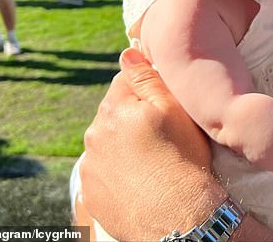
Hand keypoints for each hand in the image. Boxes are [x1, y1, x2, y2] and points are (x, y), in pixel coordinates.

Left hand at [80, 48, 223, 239]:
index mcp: (113, 109)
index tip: (163, 107)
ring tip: (152, 160)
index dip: (146, 90)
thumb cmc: (183, 158)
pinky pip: (103, 171)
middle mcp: (93, 135)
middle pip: (114, 112)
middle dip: (132, 117)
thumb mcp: (173, 108)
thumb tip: (127, 53)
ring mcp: (89, 167)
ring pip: (108, 142)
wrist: (180, 218)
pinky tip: (139, 179)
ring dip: (123, 144)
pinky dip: (117, 171)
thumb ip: (147, 77)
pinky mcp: (90, 194)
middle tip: (161, 135)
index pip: (125, 81)